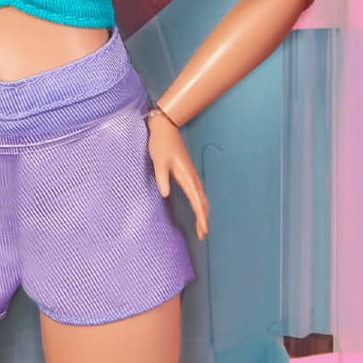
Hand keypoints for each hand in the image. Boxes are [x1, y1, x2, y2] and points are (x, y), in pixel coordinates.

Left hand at [146, 111, 207, 238]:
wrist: (166, 127)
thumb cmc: (161, 144)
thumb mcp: (158, 161)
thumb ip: (161, 178)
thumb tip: (165, 194)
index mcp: (186, 175)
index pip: (197, 200)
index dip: (201, 216)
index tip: (203, 229)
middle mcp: (191, 176)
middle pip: (203, 201)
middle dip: (204, 218)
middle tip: (203, 234)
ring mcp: (191, 174)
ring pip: (202, 197)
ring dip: (203, 212)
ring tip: (202, 227)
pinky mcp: (187, 173)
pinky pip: (197, 192)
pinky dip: (200, 203)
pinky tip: (198, 208)